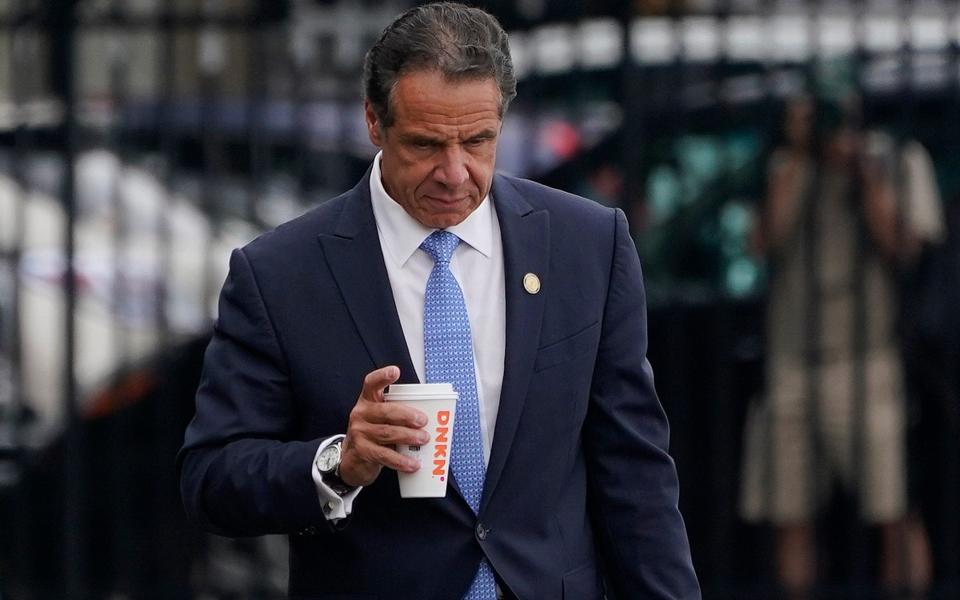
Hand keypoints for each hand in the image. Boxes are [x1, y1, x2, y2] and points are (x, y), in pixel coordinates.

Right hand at [338, 366, 428, 487]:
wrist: (352, 460)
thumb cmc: (373, 433)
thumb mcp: (379, 419)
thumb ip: (397, 413)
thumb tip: (430, 417)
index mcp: (367, 401)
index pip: (371, 383)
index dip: (382, 376)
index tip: (395, 371)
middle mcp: (361, 413)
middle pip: (385, 411)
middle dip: (407, 415)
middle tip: (423, 421)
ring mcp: (359, 433)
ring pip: (387, 433)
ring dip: (408, 436)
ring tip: (424, 439)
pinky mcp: (362, 451)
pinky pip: (385, 455)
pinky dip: (401, 460)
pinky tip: (413, 463)